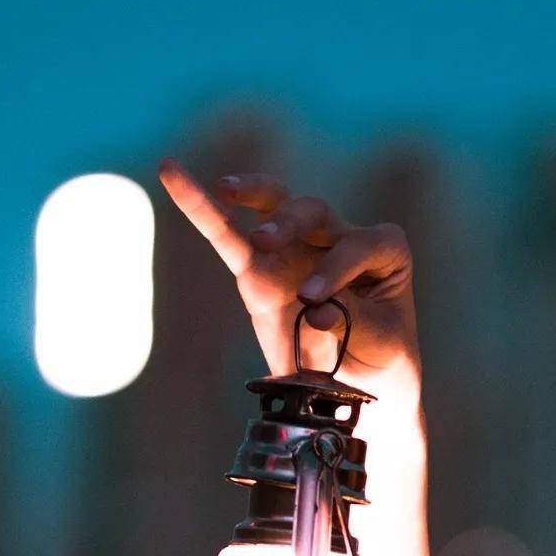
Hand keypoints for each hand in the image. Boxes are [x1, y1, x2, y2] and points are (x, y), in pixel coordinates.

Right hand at [156, 157, 421, 396]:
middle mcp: (338, 237)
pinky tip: (173, 173)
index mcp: (382, 250)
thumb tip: (315, 312)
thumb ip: (352, 324)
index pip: (360, 244)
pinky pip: (229, 236)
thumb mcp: (381, 343)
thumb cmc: (379, 355)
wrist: (359, 382)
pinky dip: (200, 207)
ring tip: (223, 190)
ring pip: (273, 205)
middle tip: (265, 242)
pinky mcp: (260, 269)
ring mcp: (297, 249)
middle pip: (311, 211)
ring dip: (248, 193)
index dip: (336, 266)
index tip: (315, 300)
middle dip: (287, 222)